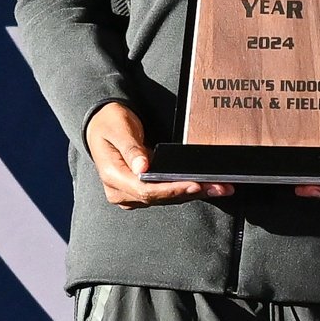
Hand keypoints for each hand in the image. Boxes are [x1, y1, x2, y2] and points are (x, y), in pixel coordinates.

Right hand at [84, 102, 233, 209]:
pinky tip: (204, 186)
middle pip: (160, 198)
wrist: (99, 123)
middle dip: (191, 192)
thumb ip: (130, 149)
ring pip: (165, 198)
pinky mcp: (140, 190)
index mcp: (113, 176)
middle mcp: (121, 191)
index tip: (194, 184)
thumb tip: (142, 168)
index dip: (172, 190)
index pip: (146, 191)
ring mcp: (130, 193)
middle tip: (219, 187)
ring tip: (220, 187)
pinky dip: (184, 189)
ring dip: (193, 193)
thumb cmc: (109, 122)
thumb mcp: (118, 129)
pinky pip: (164, 193)